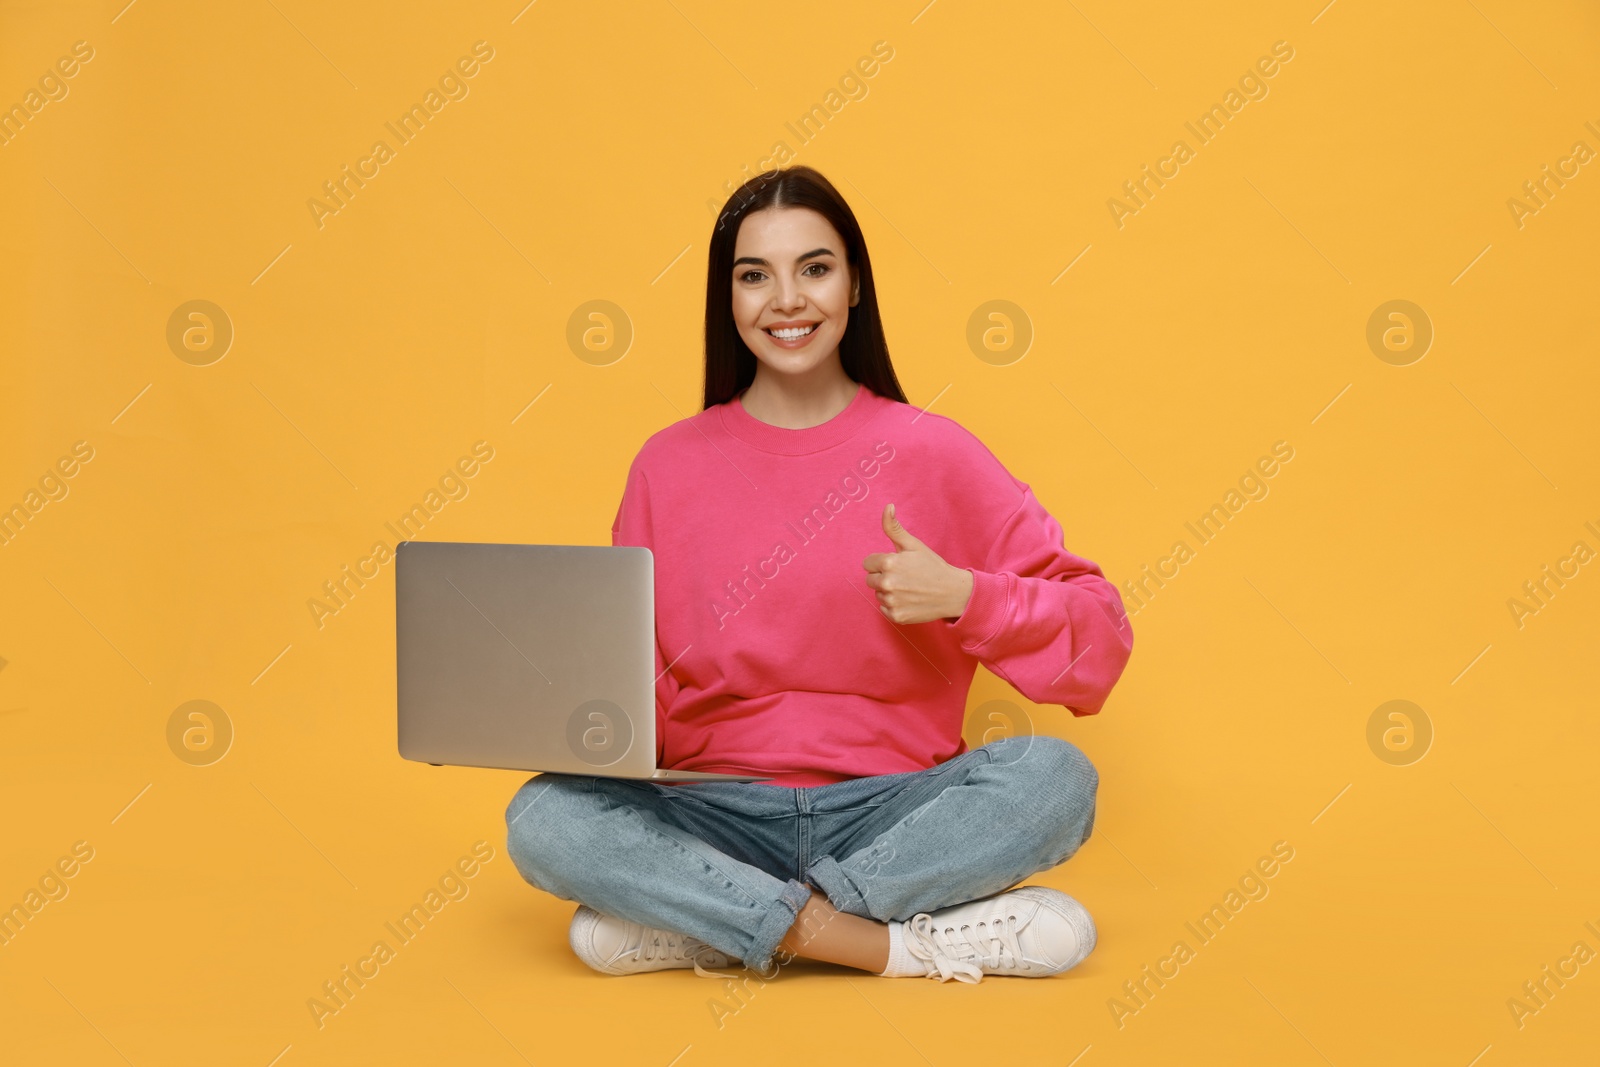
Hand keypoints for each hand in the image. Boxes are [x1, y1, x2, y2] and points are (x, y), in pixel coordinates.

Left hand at [862, 503, 974, 624]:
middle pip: (870, 580)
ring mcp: (891, 601)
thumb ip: (894, 527)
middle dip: (883, 576)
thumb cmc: (932, 566)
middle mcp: (887, 583)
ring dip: (889, 592)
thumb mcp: (914, 544)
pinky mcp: (896, 616)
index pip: (868, 564)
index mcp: (888, 563)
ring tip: (908, 588)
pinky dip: (894, 606)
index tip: (896, 564)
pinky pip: (885, 609)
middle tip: (903, 576)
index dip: (881, 562)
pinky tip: (909, 600)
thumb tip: (887, 506)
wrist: (953, 593)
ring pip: (878, 595)